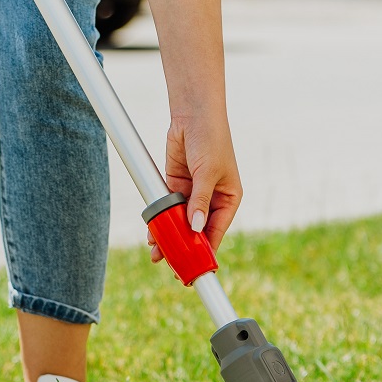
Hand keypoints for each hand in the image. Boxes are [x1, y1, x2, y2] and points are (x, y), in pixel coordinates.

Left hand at [147, 111, 241, 262]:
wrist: (193, 114)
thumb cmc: (211, 140)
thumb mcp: (208, 172)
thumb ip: (200, 201)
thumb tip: (196, 228)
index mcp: (228, 199)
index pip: (216, 231)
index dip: (206, 250)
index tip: (196, 267)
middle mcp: (211, 200)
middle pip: (196, 230)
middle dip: (184, 246)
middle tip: (172, 266)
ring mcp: (192, 194)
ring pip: (179, 222)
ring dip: (169, 236)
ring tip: (157, 254)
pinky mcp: (176, 185)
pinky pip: (167, 209)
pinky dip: (160, 220)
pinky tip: (152, 233)